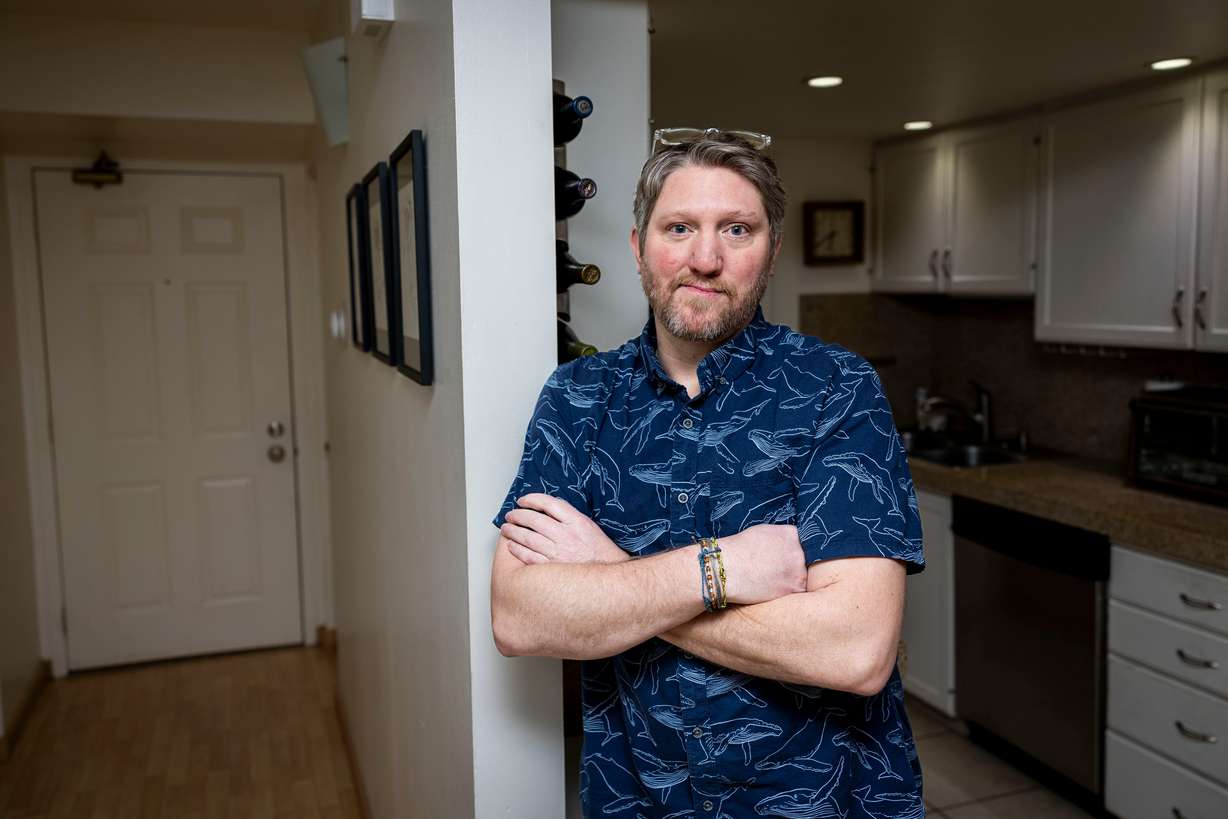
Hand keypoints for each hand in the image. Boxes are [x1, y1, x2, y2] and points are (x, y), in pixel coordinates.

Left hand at [501, 494, 629, 565]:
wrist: (609, 579)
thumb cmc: (600, 553)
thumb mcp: (589, 527)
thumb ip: (569, 517)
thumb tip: (547, 508)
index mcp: (577, 522)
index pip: (549, 503)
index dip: (532, 499)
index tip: (523, 500)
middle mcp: (567, 535)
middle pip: (534, 519)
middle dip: (518, 515)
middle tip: (510, 515)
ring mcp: (558, 552)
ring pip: (528, 537)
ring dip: (513, 531)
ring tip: (506, 529)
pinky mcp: (552, 568)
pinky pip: (528, 556)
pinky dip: (517, 549)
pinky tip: (512, 546)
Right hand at [718, 525, 805, 604]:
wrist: (727, 570)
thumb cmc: (737, 550)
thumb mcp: (761, 531)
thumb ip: (779, 536)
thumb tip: (785, 543)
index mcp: (791, 533)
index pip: (799, 540)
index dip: (789, 549)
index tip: (781, 556)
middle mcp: (799, 551)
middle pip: (803, 558)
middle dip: (791, 564)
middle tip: (775, 570)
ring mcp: (799, 571)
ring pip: (801, 576)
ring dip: (791, 579)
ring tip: (771, 580)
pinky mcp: (794, 589)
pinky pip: (796, 591)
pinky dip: (786, 592)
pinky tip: (771, 589)